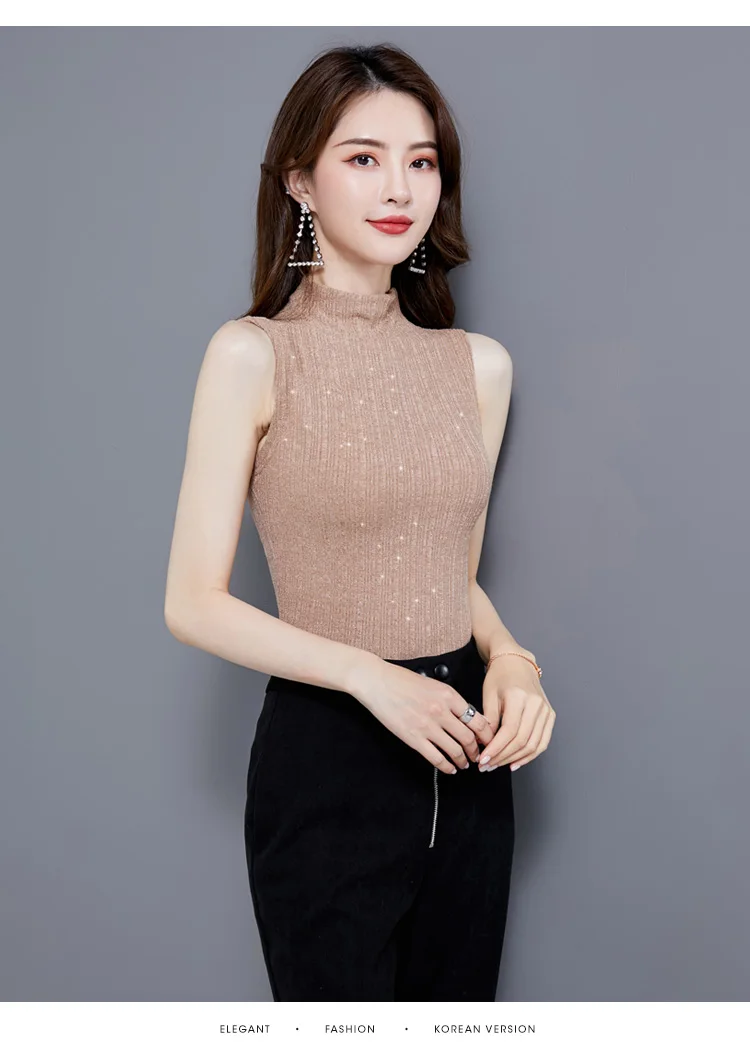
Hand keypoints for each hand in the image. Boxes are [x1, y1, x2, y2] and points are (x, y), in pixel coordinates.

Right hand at [347, 656, 494, 773]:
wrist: (377, 682)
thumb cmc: (402, 680)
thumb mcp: (434, 684)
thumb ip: (451, 700)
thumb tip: (466, 718)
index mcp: (449, 695)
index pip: (478, 720)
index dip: (487, 735)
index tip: (488, 741)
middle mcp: (441, 711)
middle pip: (469, 738)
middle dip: (476, 751)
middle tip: (478, 756)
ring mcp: (427, 726)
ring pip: (455, 750)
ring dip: (463, 760)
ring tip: (465, 764)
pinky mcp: (413, 738)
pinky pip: (436, 758)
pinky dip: (446, 766)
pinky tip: (449, 768)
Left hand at [478, 656, 555, 771]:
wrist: (516, 663)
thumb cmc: (500, 676)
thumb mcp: (488, 695)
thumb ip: (488, 721)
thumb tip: (485, 745)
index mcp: (519, 697)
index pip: (509, 731)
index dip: (496, 749)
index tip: (484, 759)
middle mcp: (536, 704)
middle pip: (522, 740)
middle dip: (503, 757)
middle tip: (487, 766)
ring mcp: (546, 710)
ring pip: (533, 745)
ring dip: (514, 759)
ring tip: (498, 765)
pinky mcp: (550, 716)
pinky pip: (542, 742)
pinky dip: (529, 756)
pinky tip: (515, 762)